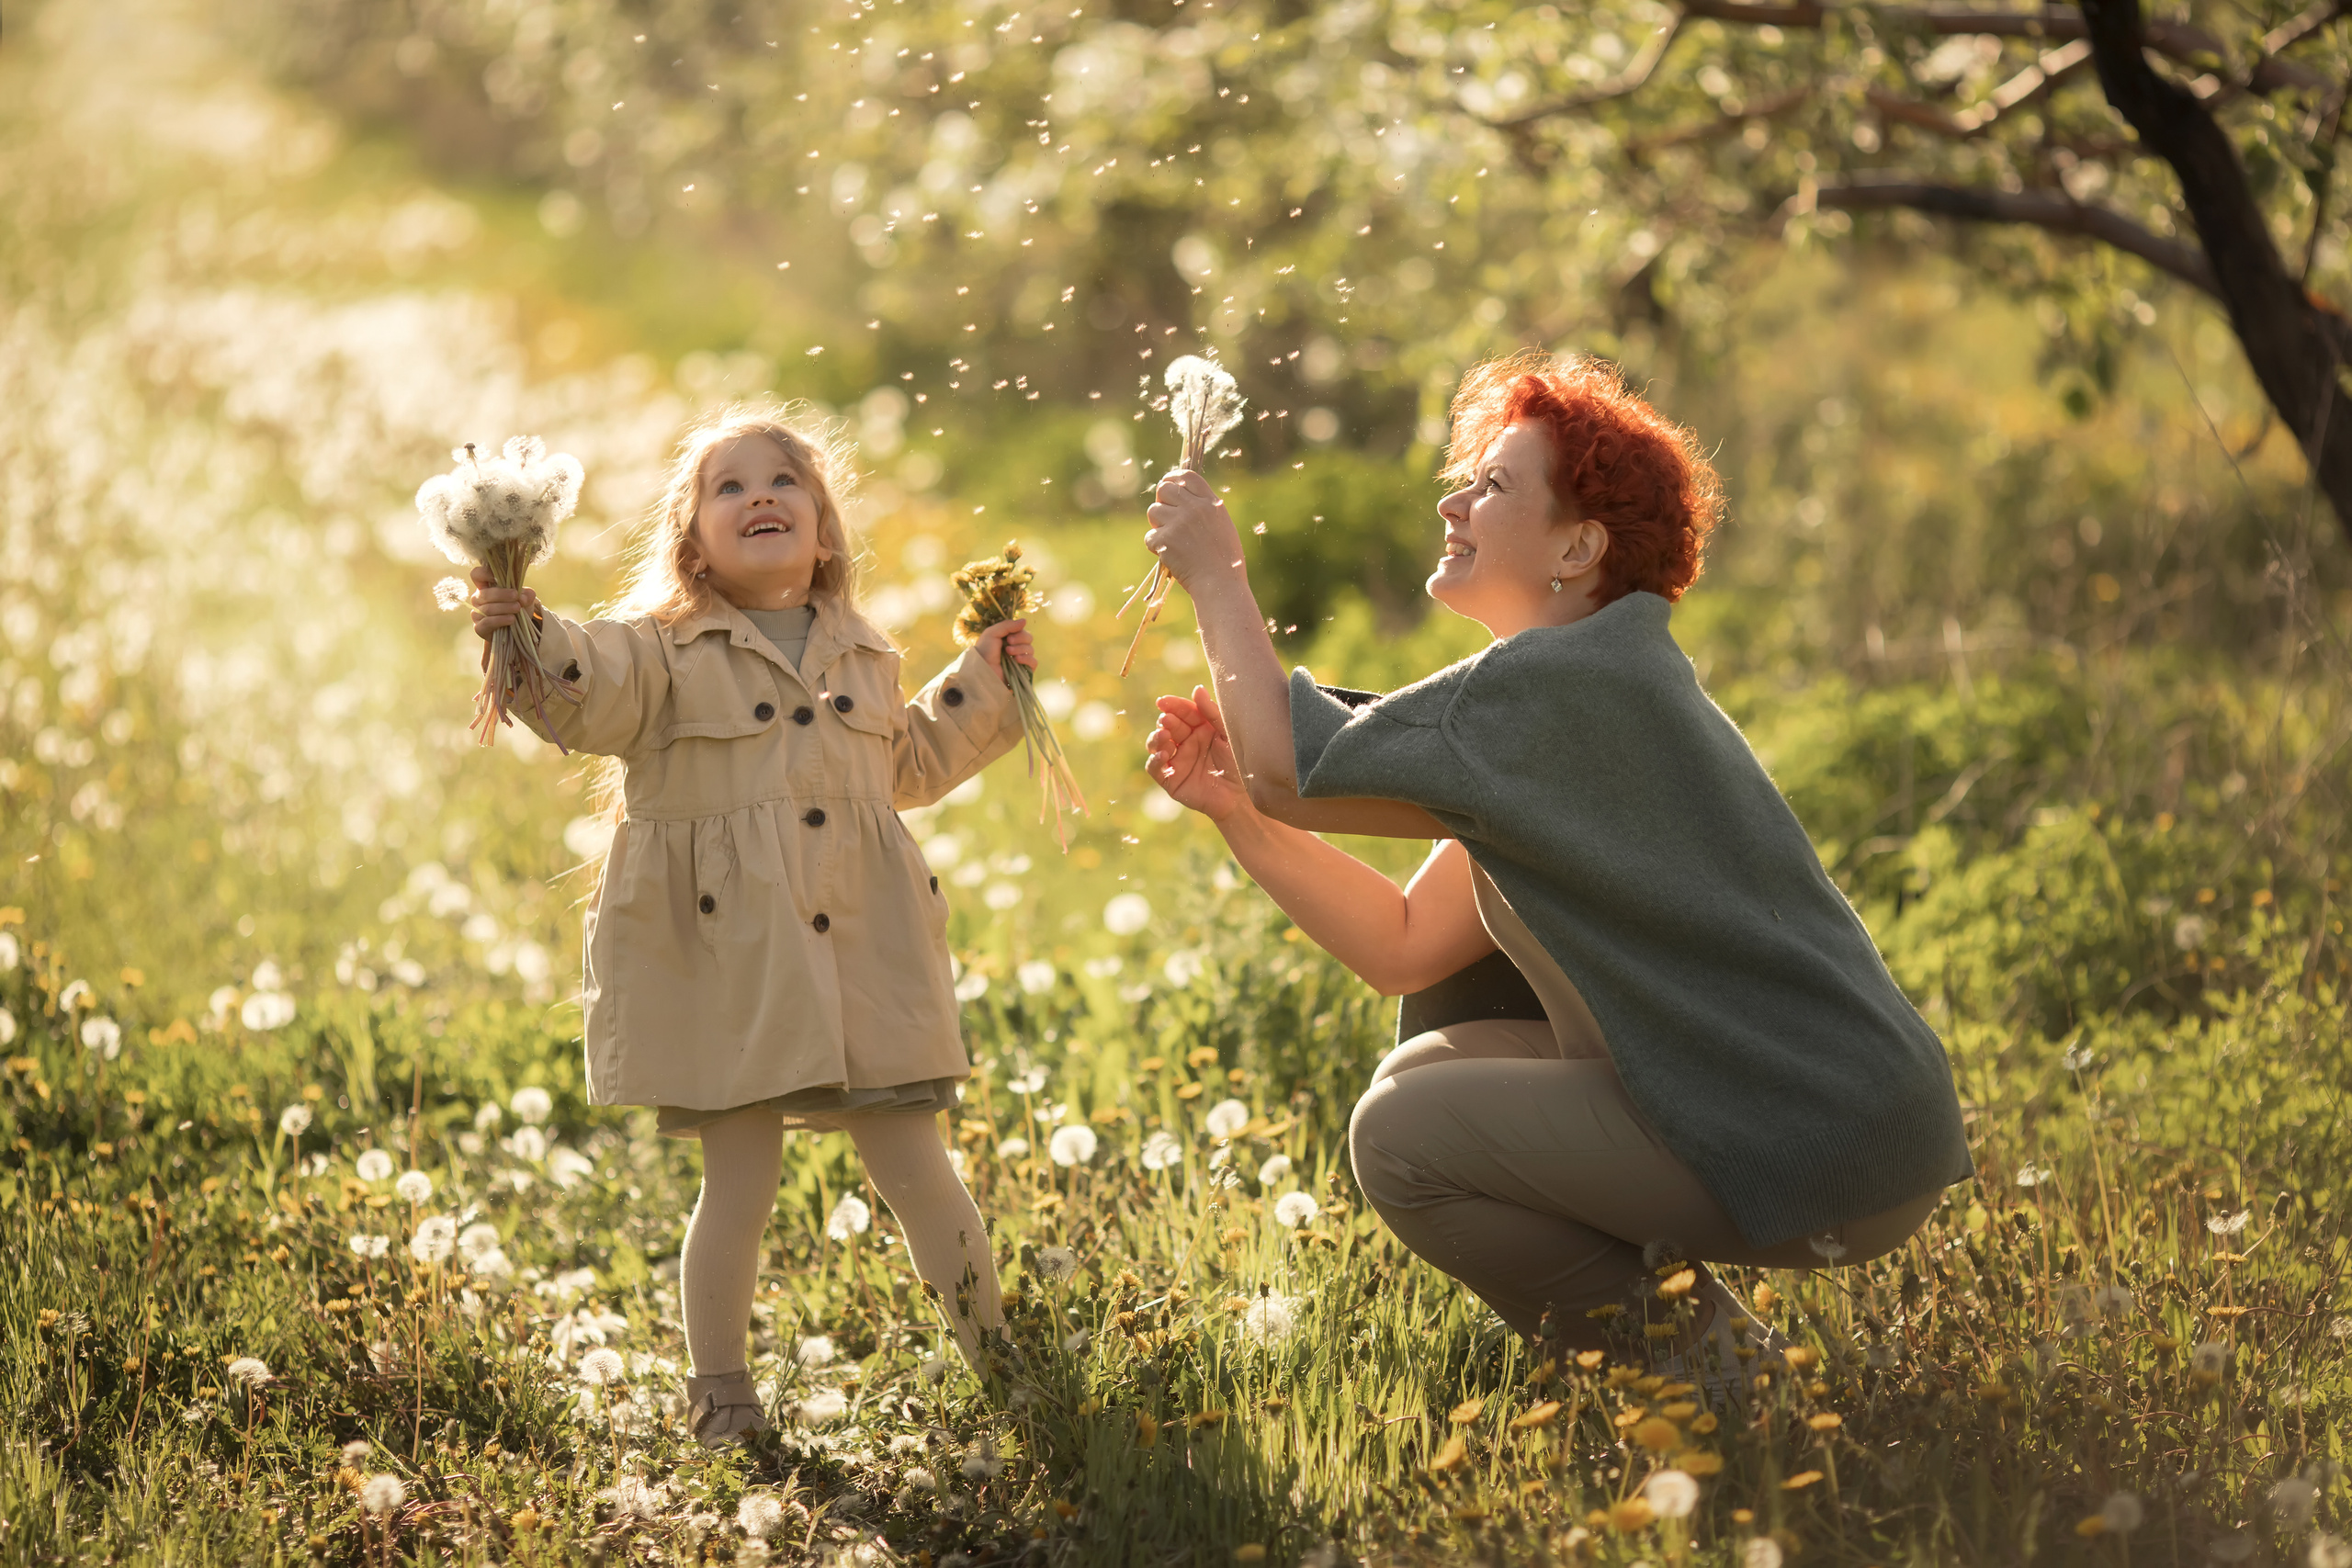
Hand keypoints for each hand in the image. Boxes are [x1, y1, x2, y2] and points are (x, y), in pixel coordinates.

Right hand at [468, 565, 539, 640]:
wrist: (518, 631)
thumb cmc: (517, 608)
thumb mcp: (525, 598)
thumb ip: (526, 594)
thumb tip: (522, 597)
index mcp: (486, 586)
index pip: (477, 574)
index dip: (485, 573)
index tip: (499, 577)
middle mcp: (478, 598)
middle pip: (484, 593)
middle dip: (502, 595)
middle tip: (516, 597)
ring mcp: (477, 614)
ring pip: (488, 609)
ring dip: (505, 608)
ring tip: (517, 608)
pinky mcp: (479, 628)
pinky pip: (487, 623)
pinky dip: (501, 620)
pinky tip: (511, 619)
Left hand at [973, 618, 1035, 678]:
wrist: (983, 669)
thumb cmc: (985, 650)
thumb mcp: (992, 633)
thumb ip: (1008, 625)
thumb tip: (1025, 620)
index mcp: (1009, 638)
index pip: (1023, 631)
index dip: (1019, 632)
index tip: (1008, 636)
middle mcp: (1016, 647)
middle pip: (1029, 638)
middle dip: (1020, 639)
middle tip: (1009, 643)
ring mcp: (1021, 659)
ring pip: (1031, 649)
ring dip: (1020, 649)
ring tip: (1009, 652)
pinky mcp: (1024, 670)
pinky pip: (1033, 662)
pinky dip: (1027, 659)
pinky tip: (1017, 660)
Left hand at [1143, 469, 1245, 597]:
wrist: (1220, 584)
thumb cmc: (1225, 561)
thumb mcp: (1222, 526)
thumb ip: (1204, 509)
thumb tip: (1181, 498)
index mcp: (1211, 503)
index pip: (1187, 476)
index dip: (1173, 478)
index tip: (1168, 485)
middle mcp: (1194, 508)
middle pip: (1164, 489)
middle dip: (1161, 502)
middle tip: (1166, 518)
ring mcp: (1178, 523)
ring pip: (1153, 511)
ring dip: (1158, 525)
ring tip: (1172, 541)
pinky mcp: (1165, 540)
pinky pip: (1150, 537)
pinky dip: (1156, 547)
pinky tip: (1171, 556)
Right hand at [1145, 685, 1251, 822]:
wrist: (1241, 797)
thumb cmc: (1239, 763)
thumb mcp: (1228, 734)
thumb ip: (1212, 713)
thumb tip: (1197, 689)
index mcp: (1200, 728)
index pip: (1183, 712)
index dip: (1173, 705)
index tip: (1164, 701)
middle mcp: (1185, 742)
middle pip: (1168, 726)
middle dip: (1165, 721)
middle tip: (1167, 720)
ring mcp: (1177, 760)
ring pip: (1156, 744)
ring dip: (1156, 738)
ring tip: (1164, 735)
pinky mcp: (1170, 779)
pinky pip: (1155, 768)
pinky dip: (1155, 760)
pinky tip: (1164, 754)